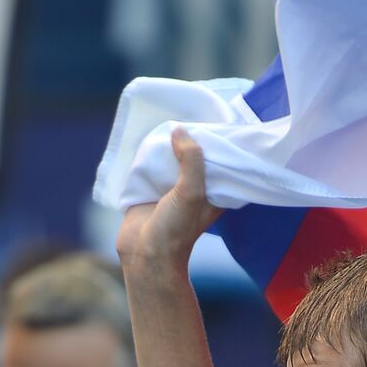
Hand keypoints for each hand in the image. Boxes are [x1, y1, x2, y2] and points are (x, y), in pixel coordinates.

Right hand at [115, 127, 223, 267]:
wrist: (144, 253)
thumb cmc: (176, 229)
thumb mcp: (191, 192)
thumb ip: (191, 161)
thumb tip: (180, 131)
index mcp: (215, 192)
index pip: (222, 162)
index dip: (220, 144)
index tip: (219, 121)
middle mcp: (196, 188)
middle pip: (197, 157)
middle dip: (192, 140)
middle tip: (189, 113)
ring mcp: (172, 188)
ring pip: (173, 159)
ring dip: (169, 145)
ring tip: (168, 119)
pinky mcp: (150, 188)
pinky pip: (151, 165)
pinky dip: (149, 154)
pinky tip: (148, 136)